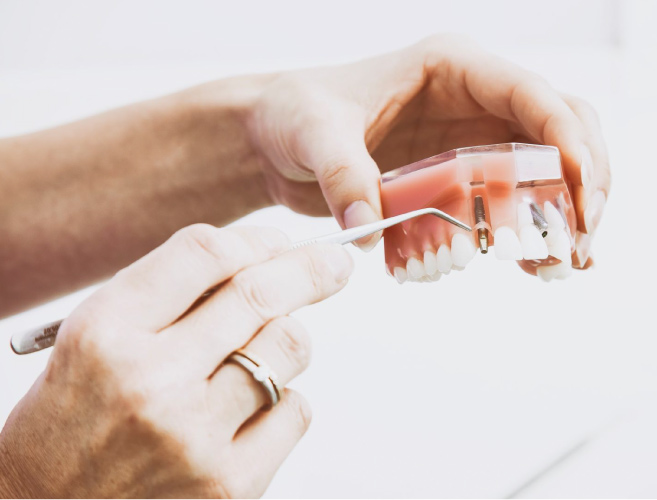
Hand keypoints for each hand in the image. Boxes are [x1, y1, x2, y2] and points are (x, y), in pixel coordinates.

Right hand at [0, 224, 352, 496]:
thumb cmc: (74, 418)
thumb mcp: (96, 338)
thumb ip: (169, 295)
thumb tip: (262, 257)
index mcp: (107, 332)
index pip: (204, 254)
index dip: (255, 240)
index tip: (279, 243)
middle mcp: (150, 381)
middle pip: (259, 294)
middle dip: (310, 269)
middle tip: (334, 263)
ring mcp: (194, 436)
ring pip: (289, 347)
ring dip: (286, 340)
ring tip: (258, 354)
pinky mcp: (229, 484)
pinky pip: (296, 410)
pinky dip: (284, 401)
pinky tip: (249, 411)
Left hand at [246, 34, 609, 264]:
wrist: (277, 140)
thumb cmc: (295, 114)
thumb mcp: (314, 133)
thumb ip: (342, 174)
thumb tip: (369, 227)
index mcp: (454, 69)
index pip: (532, 95)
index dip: (567, 140)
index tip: (580, 193)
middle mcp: (476, 101)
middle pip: (562, 129)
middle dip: (583, 182)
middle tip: (579, 239)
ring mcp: (474, 140)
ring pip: (549, 169)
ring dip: (567, 214)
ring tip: (567, 263)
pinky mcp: (462, 178)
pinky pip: (515, 201)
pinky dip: (534, 231)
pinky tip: (540, 267)